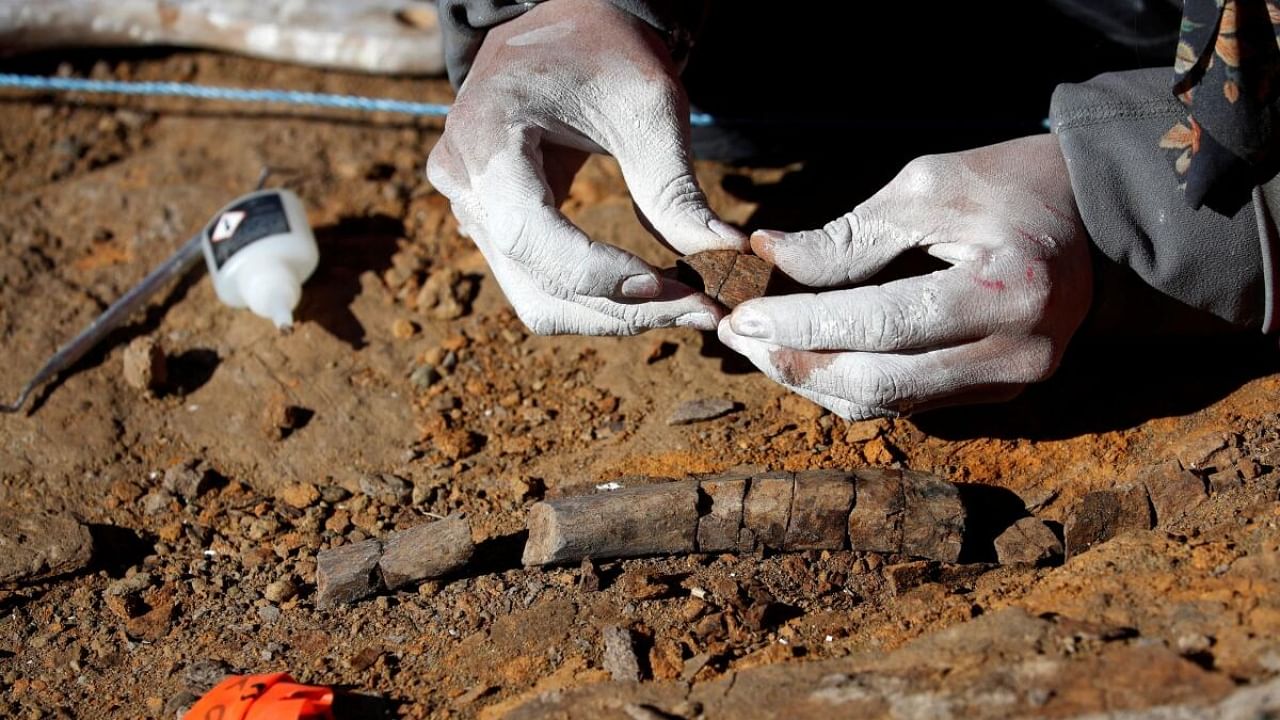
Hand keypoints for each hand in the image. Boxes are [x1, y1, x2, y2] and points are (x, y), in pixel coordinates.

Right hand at [426, 0, 745, 335]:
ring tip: (683, 304)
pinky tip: (652, 290)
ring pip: (538, 301)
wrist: (568, 23)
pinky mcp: (492, 226)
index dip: (604, 276)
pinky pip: (540, 285)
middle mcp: (462, 181)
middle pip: (537, 287)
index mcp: (485, 135)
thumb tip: (724, 254)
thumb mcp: (648, 107)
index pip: (532, 236)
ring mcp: (469, 209)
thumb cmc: (606, 50)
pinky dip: (598, 298)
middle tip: (700, 309)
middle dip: (622, 309)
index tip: (679, 289)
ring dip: (613, 315)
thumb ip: (675, 187)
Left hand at [718, 135, 1092, 418]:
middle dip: (798, 362)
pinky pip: (909, 403)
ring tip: (761, 347)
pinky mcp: (999, 392)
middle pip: (880, 382)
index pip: (883, 324)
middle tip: (738, 337)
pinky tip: (808, 355)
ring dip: (816, 381)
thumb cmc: (1011, 186)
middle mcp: (1018, 353)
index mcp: (1008, 290)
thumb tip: (770, 256)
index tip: (742, 316)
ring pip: (888, 405)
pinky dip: (851, 383)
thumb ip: (850, 236)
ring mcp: (1012, 382)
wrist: (1096, 215)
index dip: (803, 324)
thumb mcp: (928, 188)